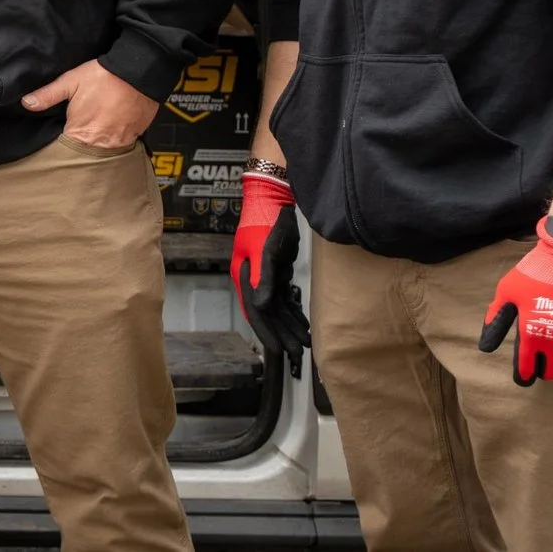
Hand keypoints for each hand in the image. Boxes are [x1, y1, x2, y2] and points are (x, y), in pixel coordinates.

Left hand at [22, 58, 158, 147]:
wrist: (137, 72)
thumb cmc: (103, 76)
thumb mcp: (70, 82)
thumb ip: (48, 95)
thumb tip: (27, 103)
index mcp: (81, 133)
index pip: (67, 149)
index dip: (64, 141)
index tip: (65, 133)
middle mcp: (102, 143)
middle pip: (87, 153)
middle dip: (82, 143)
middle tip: (83, 127)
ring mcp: (120, 142)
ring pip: (105, 150)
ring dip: (100, 141)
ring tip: (99, 125)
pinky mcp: (135, 136)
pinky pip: (122, 143)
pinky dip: (116, 137)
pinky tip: (113, 124)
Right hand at [229, 172, 309, 373]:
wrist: (272, 199)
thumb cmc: (266, 221)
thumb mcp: (265, 249)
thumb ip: (263, 277)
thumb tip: (262, 305)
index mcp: (246, 275)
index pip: (256, 311)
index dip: (267, 332)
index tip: (279, 351)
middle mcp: (253, 279)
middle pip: (267, 313)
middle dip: (282, 334)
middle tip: (298, 353)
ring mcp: (265, 275)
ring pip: (277, 308)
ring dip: (290, 325)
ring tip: (306, 343)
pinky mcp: (277, 270)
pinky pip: (284, 297)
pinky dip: (293, 311)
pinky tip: (303, 323)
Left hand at [479, 220, 552, 383]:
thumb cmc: (537, 272)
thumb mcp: (508, 291)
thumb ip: (497, 319)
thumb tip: (486, 346)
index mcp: (531, 333)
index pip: (527, 369)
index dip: (523, 376)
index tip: (524, 376)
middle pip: (551, 373)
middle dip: (544, 369)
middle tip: (542, 359)